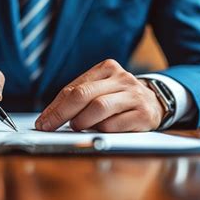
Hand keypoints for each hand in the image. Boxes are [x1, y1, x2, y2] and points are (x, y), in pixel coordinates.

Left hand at [35, 59, 164, 131]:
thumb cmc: (119, 98)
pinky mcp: (144, 114)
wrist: (156, 102)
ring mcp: (134, 95)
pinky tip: (99, 130)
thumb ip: (80, 98)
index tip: (42, 122)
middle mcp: (122, 79)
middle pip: (83, 95)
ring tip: (77, 127)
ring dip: (82, 121)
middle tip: (49, 127)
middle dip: (61, 114)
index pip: (74, 88)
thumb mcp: (101, 89)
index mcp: (107, 68)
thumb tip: (50, 117)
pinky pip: (115, 124)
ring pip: (98, 108)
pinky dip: (102, 130)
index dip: (55, 107)